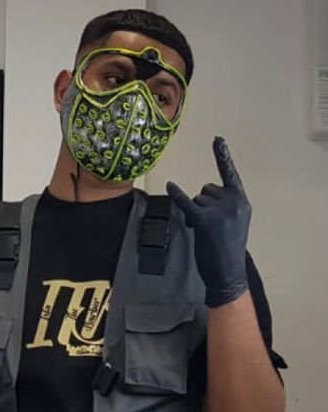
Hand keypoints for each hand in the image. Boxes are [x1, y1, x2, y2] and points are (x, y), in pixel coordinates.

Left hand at [166, 137, 250, 307]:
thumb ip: (223, 204)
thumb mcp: (234, 222)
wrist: (228, 273)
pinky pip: (186, 202)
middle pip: (206, 189)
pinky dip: (176, 194)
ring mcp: (219, 211)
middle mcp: (233, 202)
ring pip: (196, 199)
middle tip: (212, 227)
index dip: (222, 156)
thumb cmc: (227, 248)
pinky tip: (169, 185)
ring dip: (195, 212)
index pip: (230, 174)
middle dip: (203, 204)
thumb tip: (202, 193)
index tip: (217, 139)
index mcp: (241, 201)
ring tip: (206, 232)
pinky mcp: (204, 220)